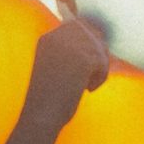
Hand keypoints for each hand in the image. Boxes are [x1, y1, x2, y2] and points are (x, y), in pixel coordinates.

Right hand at [22, 12, 110, 131]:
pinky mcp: (83, 59)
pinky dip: (100, 77)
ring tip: (88, 84)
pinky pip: (102, 62)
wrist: (40, 116)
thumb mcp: (57, 67)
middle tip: (92, 74)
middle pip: (92, 34)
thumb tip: (99, 41)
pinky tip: (88, 89)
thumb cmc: (49, 98)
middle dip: (97, 53)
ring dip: (100, 67)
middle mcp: (56, 37)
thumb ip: (72, 51)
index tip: (86, 65)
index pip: (78, 26)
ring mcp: (70, 47)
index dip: (89, 43)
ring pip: (99, 48)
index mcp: (47, 39)